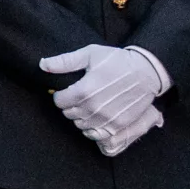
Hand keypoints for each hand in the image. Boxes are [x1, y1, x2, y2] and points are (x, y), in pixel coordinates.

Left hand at [41, 45, 167, 153]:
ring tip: (90, 104)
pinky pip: (95, 134)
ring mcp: (106, 119)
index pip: (59, 101)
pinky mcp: (117, 125)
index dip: (61, 94)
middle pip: (68, 114)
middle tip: (81, 95)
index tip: (68, 90)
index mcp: (83, 91)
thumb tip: (42, 64)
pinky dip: (93, 128)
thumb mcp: (90, 54)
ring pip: (80, 125)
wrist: (146, 71)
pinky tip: (97, 117)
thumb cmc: (117, 60)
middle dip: (71, 105)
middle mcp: (93, 108)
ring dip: (81, 116)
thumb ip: (64, 62)